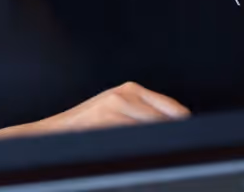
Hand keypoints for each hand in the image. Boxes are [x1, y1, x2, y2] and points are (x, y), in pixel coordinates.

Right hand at [0, 83, 188, 140]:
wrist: (50, 133)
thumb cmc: (84, 126)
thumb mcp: (115, 110)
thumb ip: (141, 114)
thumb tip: (175, 127)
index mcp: (131, 89)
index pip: (172, 108)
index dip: (184, 125)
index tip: (193, 138)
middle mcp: (126, 92)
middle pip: (167, 120)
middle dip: (172, 137)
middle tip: (178, 150)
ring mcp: (116, 105)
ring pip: (153, 129)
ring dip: (158, 144)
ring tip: (160, 153)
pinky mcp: (107, 119)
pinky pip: (135, 137)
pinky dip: (142, 148)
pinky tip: (137, 153)